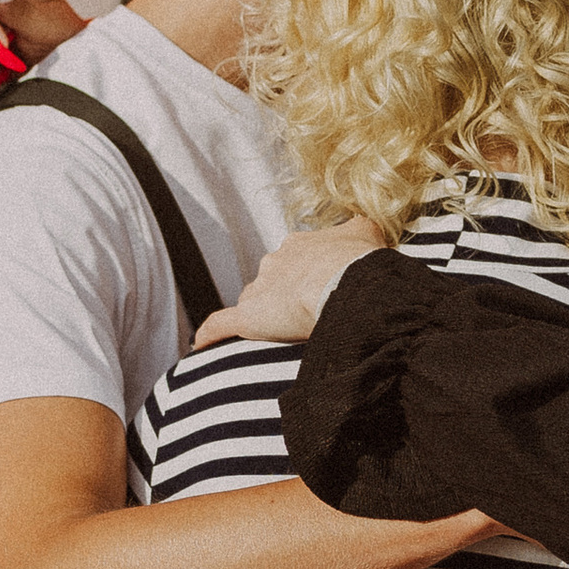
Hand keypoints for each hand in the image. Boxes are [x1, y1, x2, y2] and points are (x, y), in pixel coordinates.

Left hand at [191, 220, 384, 347]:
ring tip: (274, 336)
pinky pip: (221, 325)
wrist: (347, 283)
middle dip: (284, 295)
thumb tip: (363, 224)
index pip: (296, 259)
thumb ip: (361, 228)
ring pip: (253, 301)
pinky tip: (202, 345)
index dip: (307, 275)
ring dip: (261, 316)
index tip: (319, 289)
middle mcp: (276, 261)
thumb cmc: (359, 262)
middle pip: (273, 279)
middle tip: (304, 314)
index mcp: (300, 245)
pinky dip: (211, 334)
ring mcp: (260, 288)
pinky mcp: (248, 317)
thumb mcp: (366, 233)